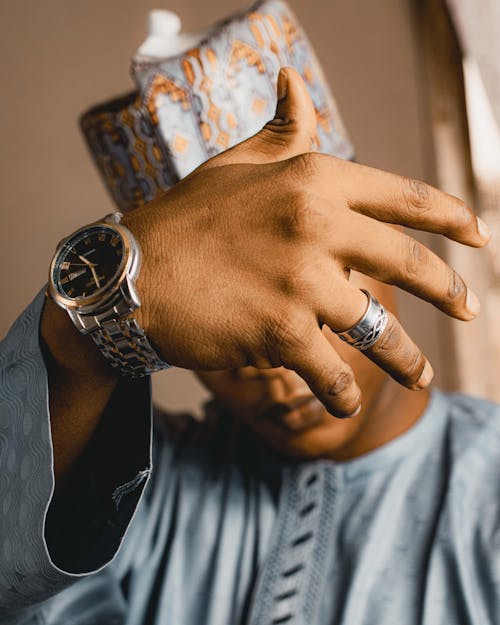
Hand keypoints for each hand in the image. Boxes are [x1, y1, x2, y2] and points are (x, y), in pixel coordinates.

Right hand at [122, 67, 488, 417]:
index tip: (479, 236)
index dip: (452, 218)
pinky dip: (344, 394)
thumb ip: (281, 131)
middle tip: (470, 311)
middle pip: (408, 263)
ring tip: (420, 378)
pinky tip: (347, 403)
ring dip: (407, 362)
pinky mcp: (282, 333)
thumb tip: (295, 82)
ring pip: (379, 330)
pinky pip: (333, 373)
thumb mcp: (236, 163)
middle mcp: (317, 225)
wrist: (132, 274)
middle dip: (450, 292)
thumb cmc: (186, 219)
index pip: (406, 195)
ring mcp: (302, 282)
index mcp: (314, 178)